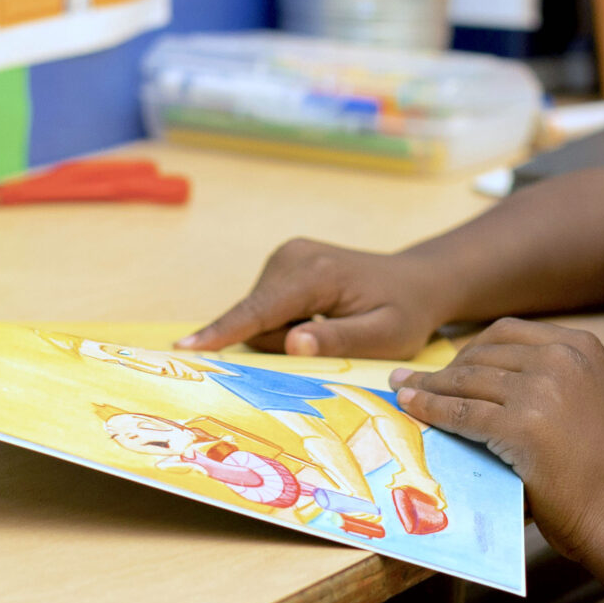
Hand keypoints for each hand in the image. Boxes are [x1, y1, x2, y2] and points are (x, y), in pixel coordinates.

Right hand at [180, 238, 447, 357]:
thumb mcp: (387, 337)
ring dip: (285, 333)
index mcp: (318, 273)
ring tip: (330, 327)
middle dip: (281, 342)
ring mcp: (285, 256)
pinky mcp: (282, 264)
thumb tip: (292, 344)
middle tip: (331, 340)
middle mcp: (293, 256)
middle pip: (256, 318)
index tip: (186, 346)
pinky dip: (286, 322)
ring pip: (258, 316)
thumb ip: (341, 340)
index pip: (261, 310)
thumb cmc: (406, 313)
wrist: (417, 282)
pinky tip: (320, 318)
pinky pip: (265, 308)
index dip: (224, 331)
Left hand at [392, 318, 603, 559]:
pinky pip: (460, 413)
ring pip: (466, 381)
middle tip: (416, 381)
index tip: (450, 365)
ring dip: (428, 387)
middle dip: (446, 369)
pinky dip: (429, 409)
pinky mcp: (520, 425)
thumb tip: (508, 374)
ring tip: (404, 391)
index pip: (509, 334)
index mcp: (582, 346)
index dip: (471, 350)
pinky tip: (411, 408)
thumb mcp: (599, 399)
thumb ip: (564, 376)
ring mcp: (541, 390)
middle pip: (482, 355)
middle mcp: (562, 359)